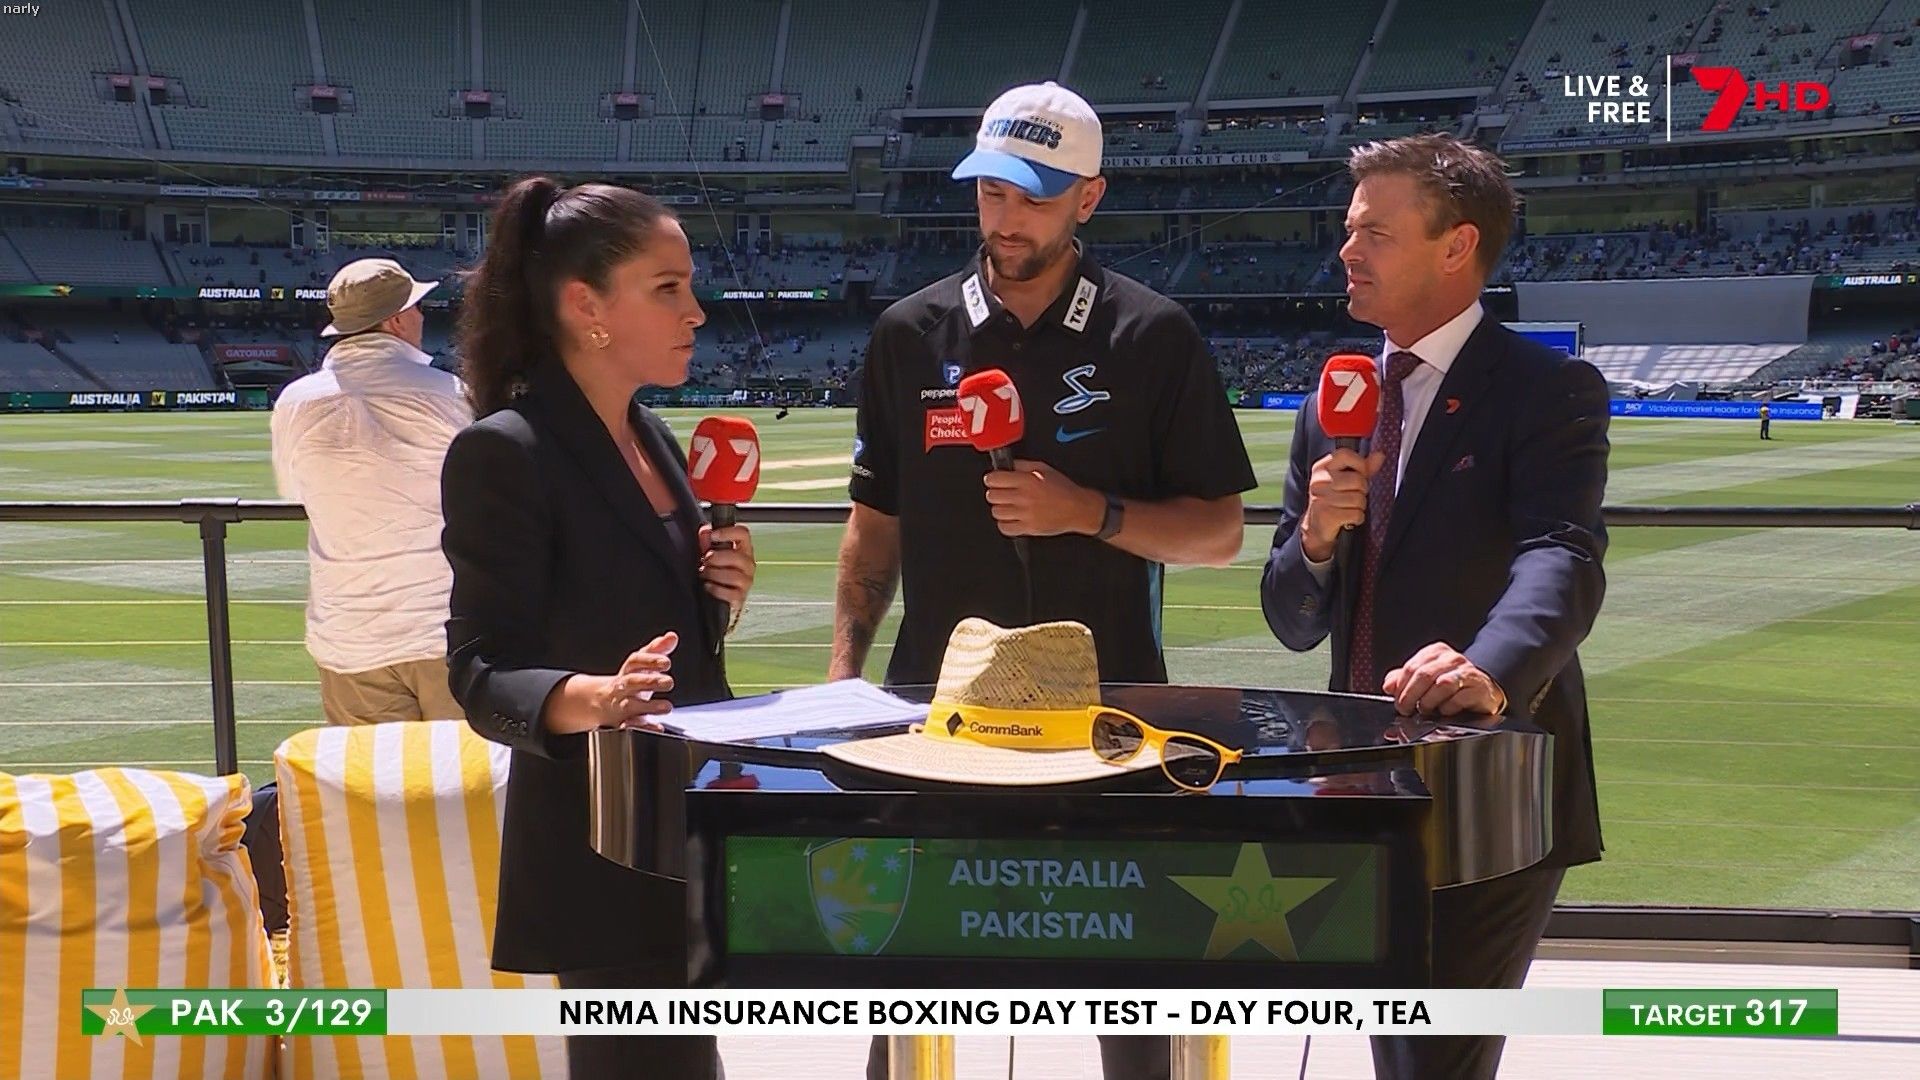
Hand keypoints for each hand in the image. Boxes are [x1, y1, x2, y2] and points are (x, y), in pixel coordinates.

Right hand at [545, 632, 678, 733]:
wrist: (602, 703)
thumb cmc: (629, 682)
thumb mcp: (640, 665)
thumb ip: (656, 650)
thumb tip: (672, 636)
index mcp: (628, 671)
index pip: (635, 661)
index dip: (650, 660)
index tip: (666, 662)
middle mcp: (623, 688)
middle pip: (632, 682)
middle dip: (650, 682)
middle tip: (668, 682)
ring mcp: (621, 706)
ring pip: (632, 706)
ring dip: (649, 706)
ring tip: (667, 706)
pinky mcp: (622, 724)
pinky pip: (631, 727)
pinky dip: (644, 728)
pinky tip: (657, 727)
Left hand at [700, 524, 755, 621]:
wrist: (715, 595)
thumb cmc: (715, 571)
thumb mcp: (708, 552)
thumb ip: (706, 541)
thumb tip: (704, 532)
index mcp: (742, 549)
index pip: (743, 534)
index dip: (728, 532)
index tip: (713, 536)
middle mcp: (747, 564)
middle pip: (739, 557)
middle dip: (717, 558)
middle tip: (705, 560)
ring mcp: (746, 581)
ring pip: (735, 576)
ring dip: (715, 574)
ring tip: (705, 574)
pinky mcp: (740, 597)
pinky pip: (731, 594)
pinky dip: (716, 589)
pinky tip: (708, 586)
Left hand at [983, 459, 1101, 536]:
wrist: (1079, 508)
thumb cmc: (1064, 489)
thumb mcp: (1044, 468)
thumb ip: (1023, 465)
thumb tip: (1007, 465)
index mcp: (1028, 481)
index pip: (995, 479)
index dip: (991, 479)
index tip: (993, 480)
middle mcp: (1025, 498)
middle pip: (993, 496)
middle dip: (994, 493)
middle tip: (1000, 492)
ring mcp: (1026, 514)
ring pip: (996, 512)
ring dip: (999, 508)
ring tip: (1007, 505)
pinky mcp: (1029, 528)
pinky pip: (1005, 528)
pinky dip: (1004, 524)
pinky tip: (1010, 518)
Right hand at [1300, 449, 1385, 561]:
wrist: (1316, 527)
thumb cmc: (1332, 501)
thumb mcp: (1345, 481)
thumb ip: (1363, 468)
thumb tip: (1380, 456)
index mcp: (1321, 468)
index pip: (1345, 455)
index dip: (1360, 464)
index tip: (1360, 474)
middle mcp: (1319, 481)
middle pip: (1357, 479)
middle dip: (1361, 491)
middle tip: (1352, 496)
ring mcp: (1320, 498)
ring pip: (1358, 499)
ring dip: (1359, 506)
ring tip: (1348, 508)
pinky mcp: (1326, 514)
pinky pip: (1356, 514)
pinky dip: (1357, 518)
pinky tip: (1348, 518)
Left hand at [1381, 643, 1506, 716]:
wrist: (1484, 689)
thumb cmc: (1452, 683)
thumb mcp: (1425, 678)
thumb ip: (1403, 679)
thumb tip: (1388, 686)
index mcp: (1436, 652)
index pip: (1412, 667)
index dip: (1401, 687)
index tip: (1397, 701)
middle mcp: (1452, 659)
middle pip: (1424, 675)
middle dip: (1410, 696)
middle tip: (1406, 709)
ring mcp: (1467, 672)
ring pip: (1441, 685)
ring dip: (1429, 702)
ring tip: (1426, 709)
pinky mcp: (1478, 688)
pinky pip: (1458, 699)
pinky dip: (1447, 708)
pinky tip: (1445, 711)